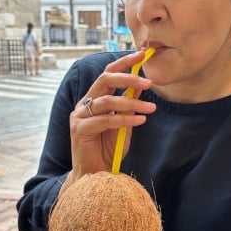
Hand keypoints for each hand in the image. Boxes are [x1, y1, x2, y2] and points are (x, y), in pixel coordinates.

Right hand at [65, 51, 155, 183]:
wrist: (95, 176)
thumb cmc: (109, 150)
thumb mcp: (123, 123)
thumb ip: (128, 106)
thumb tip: (142, 86)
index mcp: (93, 98)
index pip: (108, 73)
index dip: (124, 63)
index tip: (142, 54)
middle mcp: (84, 104)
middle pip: (105, 80)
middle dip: (129, 78)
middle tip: (149, 82)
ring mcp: (79, 116)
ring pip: (108, 101)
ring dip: (132, 103)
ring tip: (151, 108)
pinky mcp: (80, 130)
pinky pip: (106, 120)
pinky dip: (125, 119)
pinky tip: (140, 120)